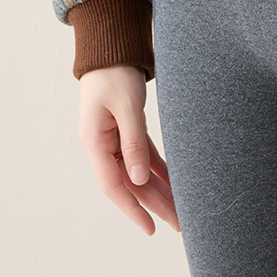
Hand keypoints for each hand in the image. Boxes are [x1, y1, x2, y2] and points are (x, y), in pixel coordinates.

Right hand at [78, 64, 179, 235]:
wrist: (111, 48)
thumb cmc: (115, 73)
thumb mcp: (127, 106)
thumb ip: (133, 142)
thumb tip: (139, 179)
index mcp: (95, 142)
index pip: (114, 186)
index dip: (133, 209)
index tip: (150, 228)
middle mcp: (102, 145)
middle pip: (130, 183)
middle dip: (154, 205)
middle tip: (179, 225)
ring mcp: (114, 138)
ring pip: (138, 172)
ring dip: (159, 190)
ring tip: (181, 211)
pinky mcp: (127, 129)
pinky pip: (144, 155)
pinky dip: (159, 169)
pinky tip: (175, 182)